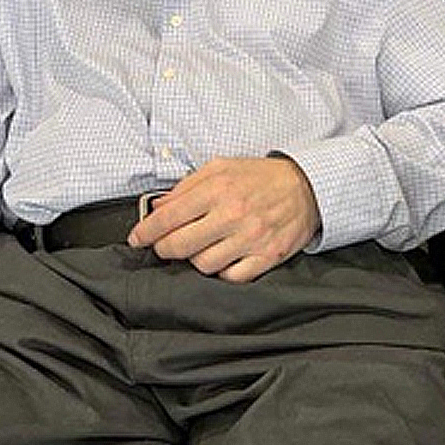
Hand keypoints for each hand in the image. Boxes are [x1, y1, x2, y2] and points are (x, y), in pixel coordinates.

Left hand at [128, 155, 320, 281]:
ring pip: (203, 265)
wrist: (306, 186)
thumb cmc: (260, 176)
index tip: (138, 238)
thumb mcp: (221, 167)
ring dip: (195, 259)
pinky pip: (231, 277)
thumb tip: (158, 206)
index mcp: (218, 188)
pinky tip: (223, 258)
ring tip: (200, 247)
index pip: (168, 217)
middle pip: (180, 246)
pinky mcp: (266, 257)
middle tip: (164, 246)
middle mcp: (233, 214)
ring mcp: (251, 239)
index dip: (146, 232)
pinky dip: (222, 272)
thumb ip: (187, 186)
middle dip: (164, 249)